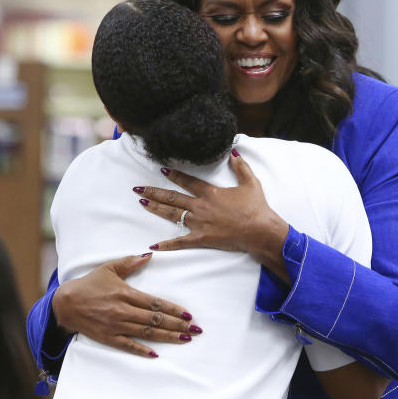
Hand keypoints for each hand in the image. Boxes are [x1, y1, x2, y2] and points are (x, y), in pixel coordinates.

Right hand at [52, 254, 202, 358]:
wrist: (65, 303)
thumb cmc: (89, 284)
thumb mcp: (109, 268)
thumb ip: (130, 262)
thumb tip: (149, 255)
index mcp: (126, 293)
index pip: (155, 303)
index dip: (173, 310)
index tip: (188, 314)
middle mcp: (123, 311)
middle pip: (155, 320)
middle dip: (177, 325)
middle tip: (194, 330)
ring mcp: (116, 325)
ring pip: (146, 333)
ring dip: (167, 337)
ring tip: (184, 339)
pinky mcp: (108, 337)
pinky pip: (128, 345)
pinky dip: (142, 350)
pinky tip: (156, 354)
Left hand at [132, 149, 290, 279]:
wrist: (259, 230)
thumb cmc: (256, 207)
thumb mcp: (250, 182)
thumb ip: (241, 167)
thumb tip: (233, 153)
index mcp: (210, 193)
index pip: (187, 181)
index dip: (174, 174)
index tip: (161, 169)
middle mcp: (200, 207)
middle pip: (172, 197)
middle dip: (154, 192)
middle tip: (138, 188)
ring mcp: (199, 224)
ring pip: (172, 215)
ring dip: (156, 209)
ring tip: (142, 203)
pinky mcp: (201, 239)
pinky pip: (180, 242)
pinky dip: (166, 245)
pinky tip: (153, 245)